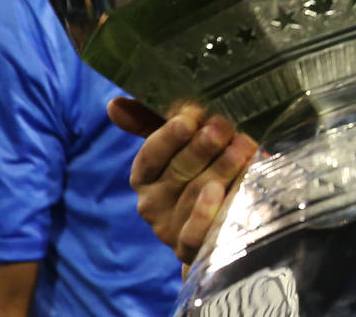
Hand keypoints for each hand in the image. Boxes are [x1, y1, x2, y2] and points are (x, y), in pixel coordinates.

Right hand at [107, 97, 257, 263]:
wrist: (216, 231)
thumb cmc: (197, 175)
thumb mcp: (176, 149)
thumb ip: (149, 123)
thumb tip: (113, 104)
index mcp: (144, 176)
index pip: (150, 154)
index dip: (170, 134)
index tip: (192, 115)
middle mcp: (152, 203)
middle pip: (178, 170)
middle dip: (203, 145)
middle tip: (225, 127)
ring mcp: (170, 229)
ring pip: (195, 193)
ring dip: (221, 167)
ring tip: (242, 147)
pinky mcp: (190, 249)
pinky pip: (194, 232)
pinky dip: (207, 212)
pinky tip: (221, 191)